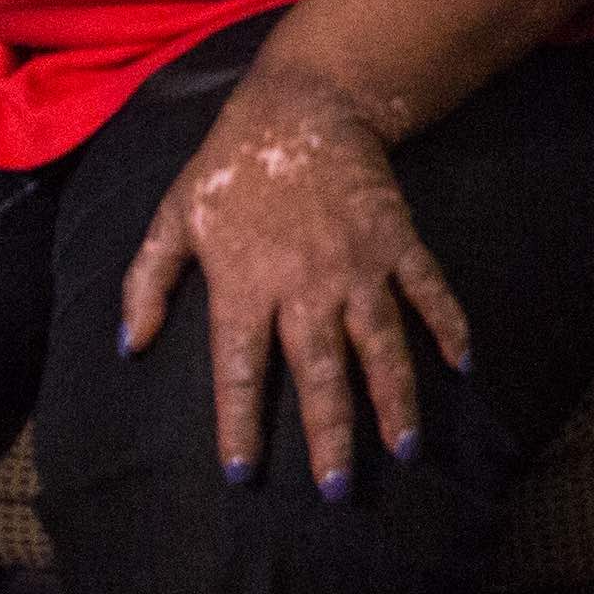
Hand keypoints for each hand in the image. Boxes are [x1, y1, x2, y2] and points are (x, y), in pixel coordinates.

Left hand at [119, 66, 477, 489]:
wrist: (301, 103)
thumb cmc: (231, 166)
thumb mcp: (173, 217)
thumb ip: (147, 282)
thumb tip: (128, 345)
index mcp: (244, 282)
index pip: (239, 368)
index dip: (239, 423)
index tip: (241, 473)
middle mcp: (303, 283)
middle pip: (318, 371)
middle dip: (330, 434)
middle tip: (338, 490)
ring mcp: (355, 263)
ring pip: (380, 342)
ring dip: (395, 397)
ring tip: (406, 448)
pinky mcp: (395, 240)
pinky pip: (427, 289)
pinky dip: (449, 324)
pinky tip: (464, 365)